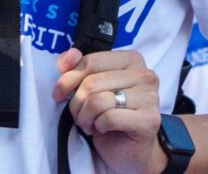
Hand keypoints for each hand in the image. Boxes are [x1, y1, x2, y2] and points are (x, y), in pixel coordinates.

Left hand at [52, 48, 163, 173]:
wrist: (129, 149)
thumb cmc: (109, 112)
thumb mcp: (91, 85)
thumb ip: (77, 65)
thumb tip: (68, 58)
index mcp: (131, 59)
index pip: (90, 61)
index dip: (68, 78)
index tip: (58, 92)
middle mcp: (145, 75)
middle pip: (92, 82)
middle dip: (76, 102)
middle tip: (77, 114)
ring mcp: (150, 97)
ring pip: (98, 100)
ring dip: (85, 116)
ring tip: (88, 123)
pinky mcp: (149, 120)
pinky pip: (109, 118)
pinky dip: (98, 125)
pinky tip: (102, 128)